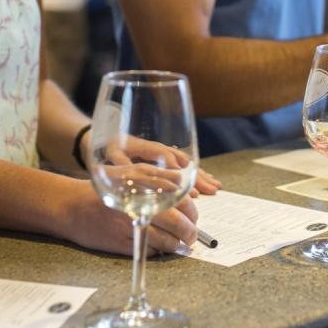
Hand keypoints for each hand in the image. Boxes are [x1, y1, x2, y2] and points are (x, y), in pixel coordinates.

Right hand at [65, 178, 197, 255]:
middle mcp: (138, 203)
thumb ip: (157, 178)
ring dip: (176, 244)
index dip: (192, 212)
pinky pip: (149, 250)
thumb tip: (185, 187)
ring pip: (166, 240)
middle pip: (177, 222)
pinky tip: (156, 245)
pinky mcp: (121, 243)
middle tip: (191, 235)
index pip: (181, 199)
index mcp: (144, 183)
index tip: (193, 217)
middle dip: (189, 232)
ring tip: (178, 243)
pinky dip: (158, 250)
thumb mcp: (130, 173)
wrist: (70, 205)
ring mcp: (130, 225)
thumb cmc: (103, 188)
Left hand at [105, 134, 220, 194]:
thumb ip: (122, 164)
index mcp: (148, 147)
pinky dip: (199, 174)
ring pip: (188, 164)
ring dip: (202, 175)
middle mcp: (161, 149)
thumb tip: (127, 176)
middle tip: (209, 189)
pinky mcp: (169, 158)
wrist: (112, 137)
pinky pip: (187, 166)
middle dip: (196, 176)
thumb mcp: (113, 155)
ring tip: (215, 187)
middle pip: (183, 162)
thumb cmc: (111, 147)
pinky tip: (210, 181)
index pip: (165, 157)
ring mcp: (167, 153)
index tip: (184, 185)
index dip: (175, 171)